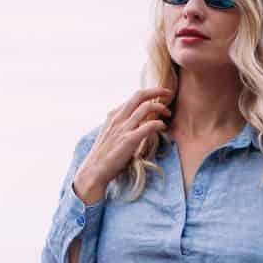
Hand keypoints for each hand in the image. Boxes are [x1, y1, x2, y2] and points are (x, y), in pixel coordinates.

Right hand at [73, 86, 174, 202]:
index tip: (158, 98)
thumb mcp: (110, 134)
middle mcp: (118, 118)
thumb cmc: (103, 156)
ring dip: (161, 107)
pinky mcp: (129, 140)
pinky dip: (158, 124)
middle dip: (156, 91)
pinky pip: (148, 126)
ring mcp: (123, 128)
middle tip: (168, 94)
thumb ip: (121, 126)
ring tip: (168, 113)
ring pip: (146, 107)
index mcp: (113, 115)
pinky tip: (162, 127)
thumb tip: (136, 123)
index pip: (134, 97)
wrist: (94, 171)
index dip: (148, 95)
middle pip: (139, 95)